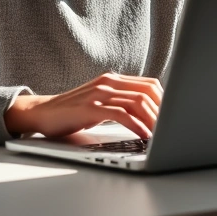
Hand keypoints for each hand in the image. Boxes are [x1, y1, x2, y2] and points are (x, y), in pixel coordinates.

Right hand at [3, 73, 162, 139]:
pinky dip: (137, 126)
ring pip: (137, 103)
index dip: (165, 101)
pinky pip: (121, 114)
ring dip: (153, 120)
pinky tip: (144, 136)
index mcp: (112, 80)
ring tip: (162, 135)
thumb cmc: (72, 112)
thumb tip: (149, 115)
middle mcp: (107, 82)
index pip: (149, 85)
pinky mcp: (90, 108)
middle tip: (172, 129)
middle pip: (147, 92)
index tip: (173, 118)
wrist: (42, 113)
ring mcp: (98, 94)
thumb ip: (120, 103)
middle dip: (163, 112)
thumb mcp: (100, 103)